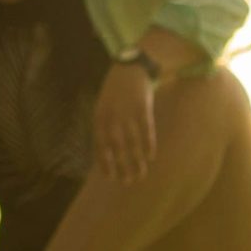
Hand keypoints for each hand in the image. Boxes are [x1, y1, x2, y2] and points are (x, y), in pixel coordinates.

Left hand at [94, 60, 157, 182]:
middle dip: (121, 167)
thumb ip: (104, 127)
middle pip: (116, 148)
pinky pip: (145, 130)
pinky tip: (150, 157)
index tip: (111, 178)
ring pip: (131, 142)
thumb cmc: (116, 91)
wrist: (130, 68)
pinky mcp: (142, 108)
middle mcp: (111, 117)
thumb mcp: (104, 107)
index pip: (100, 146)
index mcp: (99, 118)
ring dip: (136, 161)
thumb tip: (106, 150)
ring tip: (140, 174)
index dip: (105, 163)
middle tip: (127, 182)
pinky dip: (148, 144)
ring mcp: (127, 113)